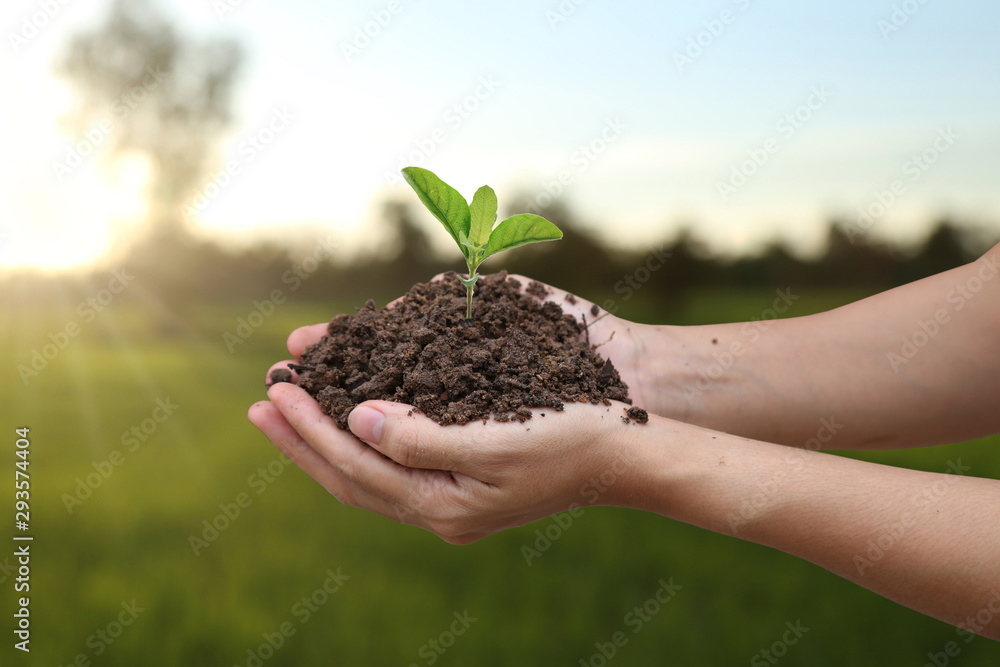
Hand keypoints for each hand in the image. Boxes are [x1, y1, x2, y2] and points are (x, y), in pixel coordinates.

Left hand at [247, 274, 646, 541]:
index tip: (276, 388)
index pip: (356, 466)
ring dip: (324, 440)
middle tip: (261, 401)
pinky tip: (348, 420)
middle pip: (350, 477)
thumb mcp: (494, 438)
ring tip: (288, 409)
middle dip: (302, 438)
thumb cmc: (567, 435)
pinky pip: (391, 467)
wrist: (621, 454)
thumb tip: (357, 420)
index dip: (311, 427)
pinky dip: (360, 442)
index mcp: (442, 507)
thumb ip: (421, 436)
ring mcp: (448, 504)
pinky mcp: (460, 484)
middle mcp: (438, 513)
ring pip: (367, 475)